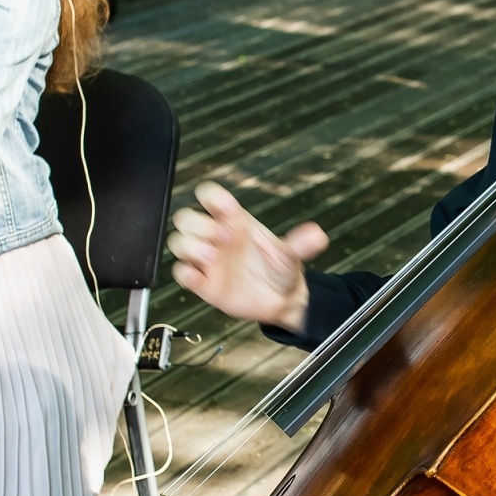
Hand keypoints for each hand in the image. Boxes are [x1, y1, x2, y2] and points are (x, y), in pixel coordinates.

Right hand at [167, 182, 328, 332]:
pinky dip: (186, 274)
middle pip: (185, 217)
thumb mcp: (292, 255)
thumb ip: (302, 244)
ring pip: (178, 241)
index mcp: (234, 221)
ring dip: (190, 247)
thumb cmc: (281, 268)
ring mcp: (207, 259)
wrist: (281, 299)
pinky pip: (180, 273)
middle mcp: (216, 237)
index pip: (208, 196)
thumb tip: (317, 235)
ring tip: (213, 257)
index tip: (230, 210)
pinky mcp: (203, 282)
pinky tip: (203, 278)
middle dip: (199, 224)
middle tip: (226, 238)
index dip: (212, 198)